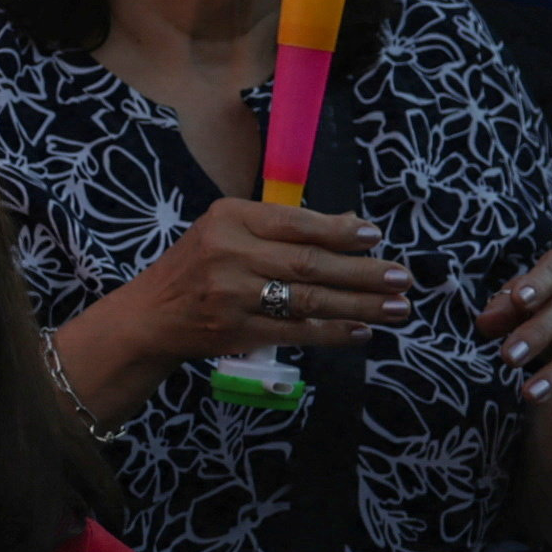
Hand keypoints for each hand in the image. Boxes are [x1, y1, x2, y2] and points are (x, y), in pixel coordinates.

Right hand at [119, 196, 412, 362]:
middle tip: (401, 278)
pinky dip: (332, 333)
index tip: (375, 237)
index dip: (340, 231)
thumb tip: (351, 224)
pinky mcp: (236, 331)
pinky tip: (361, 331)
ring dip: (359, 305)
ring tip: (397, 307)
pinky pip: (296, 332)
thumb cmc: (198, 266)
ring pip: (309, 299)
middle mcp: (229, 253)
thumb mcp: (229, 232)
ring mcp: (232, 295)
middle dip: (362, 272)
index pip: (295, 222)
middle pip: (309, 263)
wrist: (149, 315)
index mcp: (229, 218)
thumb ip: (284, 228)